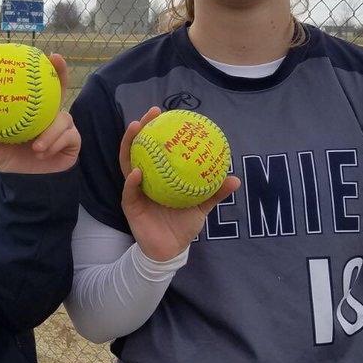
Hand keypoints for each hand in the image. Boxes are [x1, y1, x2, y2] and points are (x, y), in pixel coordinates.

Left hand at [0, 54, 80, 174]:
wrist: (30, 184)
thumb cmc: (15, 162)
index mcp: (34, 112)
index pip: (40, 88)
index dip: (42, 70)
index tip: (44, 53)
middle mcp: (51, 115)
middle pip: (60, 90)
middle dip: (61, 73)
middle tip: (56, 60)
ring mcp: (64, 127)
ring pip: (63, 119)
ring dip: (49, 133)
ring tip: (37, 147)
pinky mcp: (74, 140)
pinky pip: (68, 136)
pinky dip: (54, 144)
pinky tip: (43, 153)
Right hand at [120, 107, 240, 261]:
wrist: (171, 250)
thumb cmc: (183, 225)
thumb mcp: (201, 207)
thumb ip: (214, 192)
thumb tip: (235, 178)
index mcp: (158, 176)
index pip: (155, 148)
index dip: (158, 130)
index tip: (164, 112)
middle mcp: (144, 179)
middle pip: (138, 149)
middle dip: (141, 129)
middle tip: (151, 113)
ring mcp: (134, 191)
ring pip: (127, 164)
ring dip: (129, 146)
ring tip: (136, 130)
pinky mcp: (130, 206)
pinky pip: (129, 192)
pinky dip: (132, 182)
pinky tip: (137, 172)